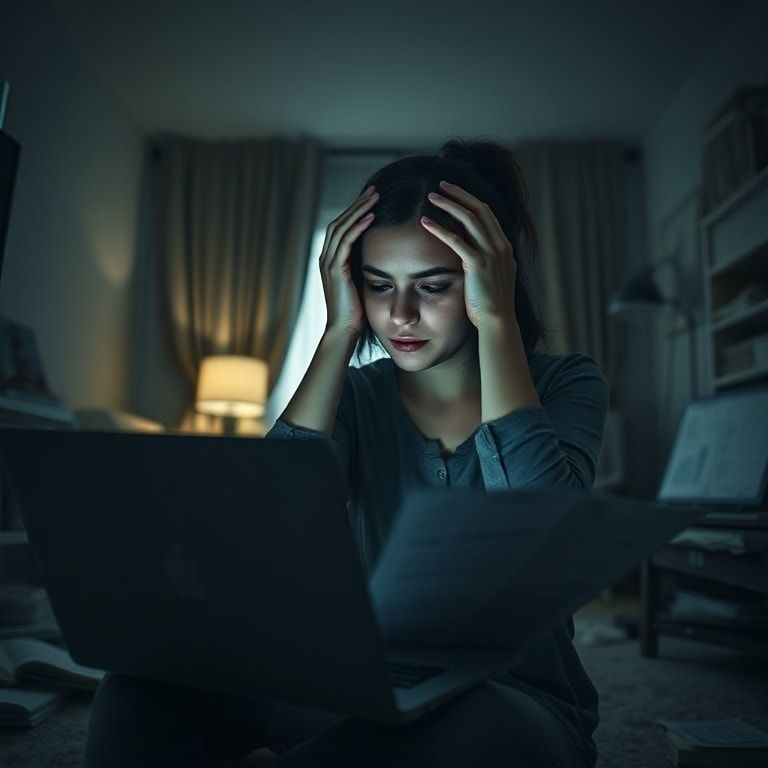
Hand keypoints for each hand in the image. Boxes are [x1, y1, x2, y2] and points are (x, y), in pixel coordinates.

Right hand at [319, 185, 378, 336]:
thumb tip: (384, 255)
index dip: (355, 211)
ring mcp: (328, 263)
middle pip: (340, 221)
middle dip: (357, 205)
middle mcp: (326, 258)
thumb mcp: (363, 283)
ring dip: (358, 210)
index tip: (372, 199)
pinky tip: (371, 216)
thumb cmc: (357, 312)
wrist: (345, 331)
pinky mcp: (335, 269)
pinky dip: (358, 226)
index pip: (341, 227)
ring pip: (342, 227)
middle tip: (374, 190)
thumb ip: (367, 267)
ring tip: (374, 196)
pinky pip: (346, 241)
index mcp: (331, 260)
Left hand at [420, 181, 516, 329]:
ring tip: (430, 197)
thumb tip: (472, 251)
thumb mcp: (493, 277)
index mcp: (504, 247)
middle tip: (441, 185)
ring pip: (469, 218)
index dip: (470, 200)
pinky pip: (456, 240)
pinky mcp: (477, 264)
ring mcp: (490, 254)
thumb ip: (486, 261)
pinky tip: (425, 222)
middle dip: (459, 194)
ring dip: (448, 205)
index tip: (454, 192)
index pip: (487, 214)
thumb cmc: (490, 305)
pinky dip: (439, 228)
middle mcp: (500, 245)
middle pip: (480, 209)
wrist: (498, 321)